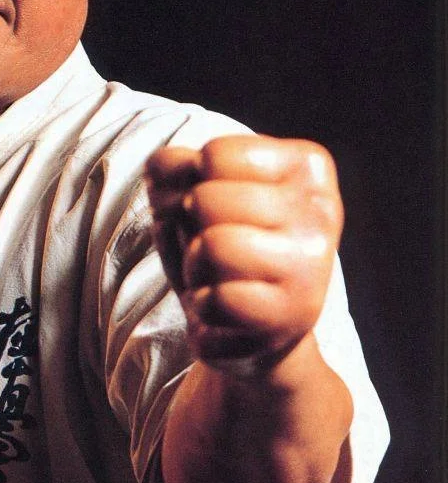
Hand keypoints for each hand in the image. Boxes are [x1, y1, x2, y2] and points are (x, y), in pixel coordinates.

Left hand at [145, 135, 342, 372]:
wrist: (260, 328)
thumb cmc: (226, 246)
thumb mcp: (197, 194)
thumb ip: (175, 169)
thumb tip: (160, 169)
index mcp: (306, 166)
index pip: (214, 155)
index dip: (189, 183)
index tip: (211, 208)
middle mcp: (321, 210)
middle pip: (206, 200)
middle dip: (190, 229)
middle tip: (214, 250)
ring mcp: (312, 265)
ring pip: (212, 247)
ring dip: (194, 268)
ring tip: (216, 278)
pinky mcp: (294, 316)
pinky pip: (215, 300)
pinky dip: (203, 307)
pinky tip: (225, 310)